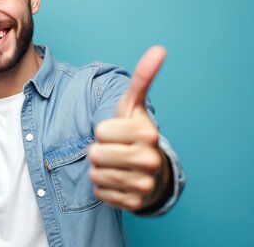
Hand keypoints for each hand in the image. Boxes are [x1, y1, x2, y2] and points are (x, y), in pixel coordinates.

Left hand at [89, 46, 170, 210]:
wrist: (153, 171)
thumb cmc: (135, 134)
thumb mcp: (134, 106)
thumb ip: (143, 78)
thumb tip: (159, 49)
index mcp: (148, 133)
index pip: (100, 131)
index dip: (104, 131)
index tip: (118, 133)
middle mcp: (149, 160)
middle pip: (95, 154)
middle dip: (99, 151)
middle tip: (115, 150)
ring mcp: (143, 184)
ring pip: (96, 174)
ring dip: (100, 169)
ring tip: (117, 165)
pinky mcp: (135, 203)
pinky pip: (100, 193)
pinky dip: (103, 187)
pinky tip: (118, 181)